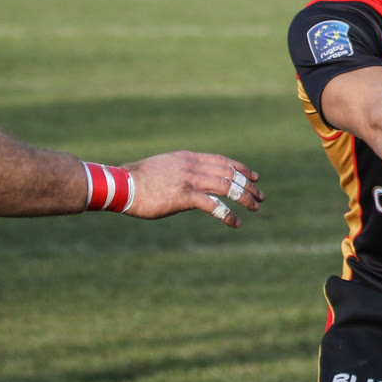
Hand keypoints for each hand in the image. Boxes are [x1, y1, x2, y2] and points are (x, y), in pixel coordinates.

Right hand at [125, 153, 264, 227]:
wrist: (121, 184)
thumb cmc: (138, 179)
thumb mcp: (164, 168)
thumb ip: (180, 170)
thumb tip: (190, 178)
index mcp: (188, 158)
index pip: (222, 161)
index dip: (241, 168)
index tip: (254, 176)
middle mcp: (192, 166)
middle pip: (229, 173)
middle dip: (248, 184)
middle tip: (260, 195)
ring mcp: (189, 180)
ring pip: (227, 186)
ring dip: (245, 197)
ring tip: (255, 206)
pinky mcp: (184, 196)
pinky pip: (214, 205)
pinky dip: (228, 214)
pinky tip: (235, 222)